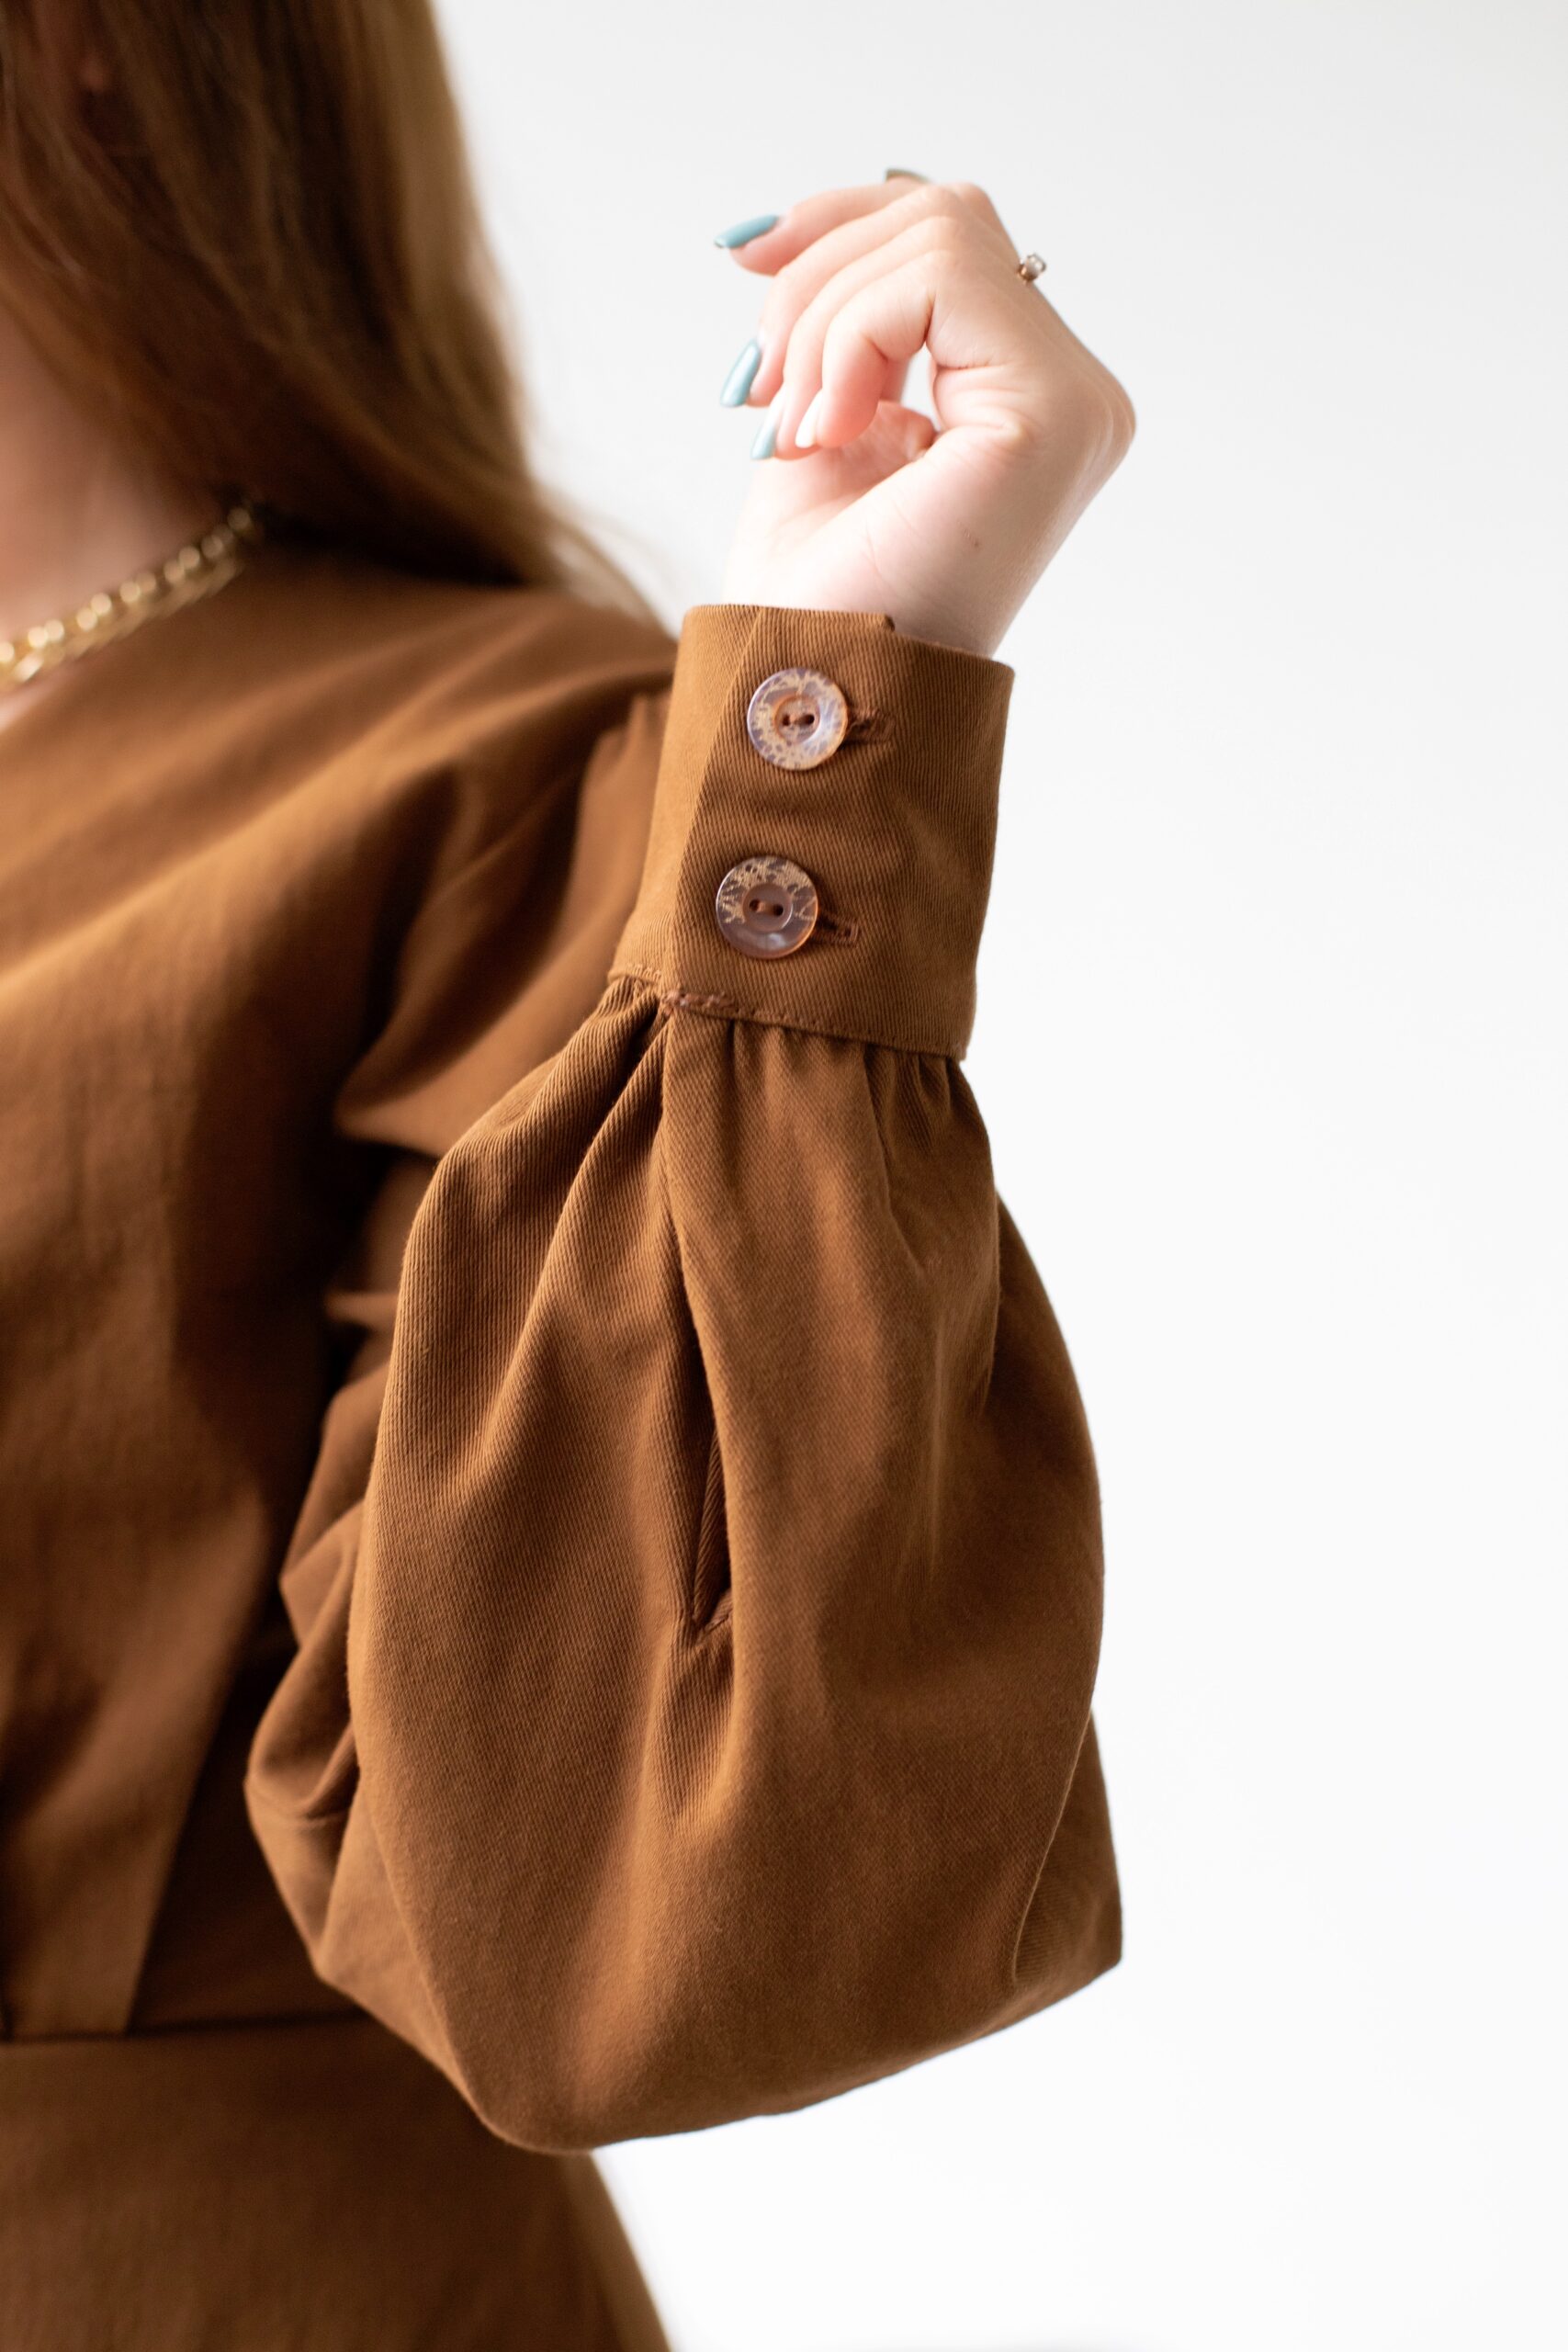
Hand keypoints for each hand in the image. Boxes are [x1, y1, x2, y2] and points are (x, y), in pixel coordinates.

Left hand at [715, 174, 1134, 659]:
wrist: (814, 683)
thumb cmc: (817, 588)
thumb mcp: (820, 419)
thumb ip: (839, 324)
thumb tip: (783, 234)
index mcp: (1030, 399)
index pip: (950, 239)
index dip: (838, 224)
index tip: (744, 262)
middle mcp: (1077, 398)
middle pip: (943, 218)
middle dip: (819, 278)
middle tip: (762, 390)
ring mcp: (1076, 406)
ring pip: (936, 238)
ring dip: (820, 324)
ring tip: (794, 431)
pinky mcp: (1050, 414)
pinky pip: (938, 280)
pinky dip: (846, 342)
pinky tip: (825, 434)